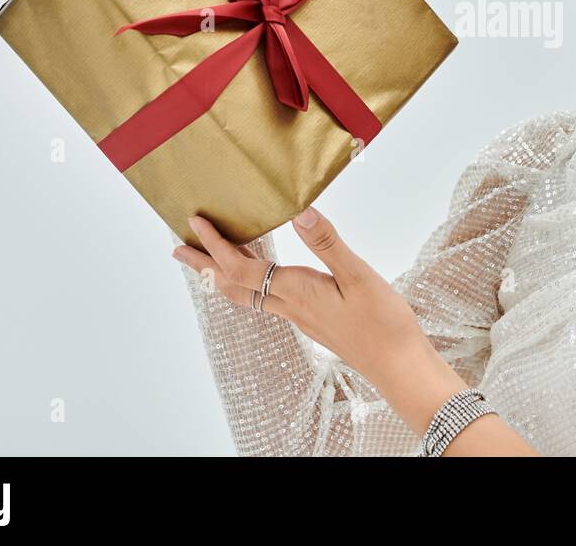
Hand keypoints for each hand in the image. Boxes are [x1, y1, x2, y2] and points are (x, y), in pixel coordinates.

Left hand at [172, 208, 433, 391]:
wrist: (397, 364)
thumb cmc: (383, 323)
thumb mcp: (359, 276)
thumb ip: (328, 243)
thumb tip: (300, 212)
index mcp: (296, 291)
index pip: (243, 266)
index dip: (217, 243)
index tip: (197, 222)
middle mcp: (290, 305)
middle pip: (233, 285)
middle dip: (204, 265)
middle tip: (178, 249)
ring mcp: (299, 316)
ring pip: (248, 295)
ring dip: (222, 276)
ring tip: (206, 263)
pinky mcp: (311, 321)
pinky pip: (266, 300)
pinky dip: (249, 285)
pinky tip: (259, 280)